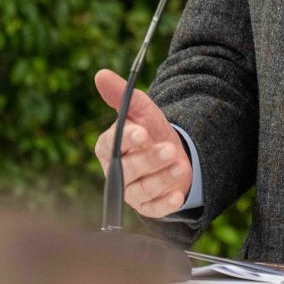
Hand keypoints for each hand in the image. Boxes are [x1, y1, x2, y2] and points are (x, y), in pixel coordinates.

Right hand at [92, 69, 193, 218]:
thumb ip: (123, 95)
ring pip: (143, 189)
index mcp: (108, 148)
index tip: (142, 132)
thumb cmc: (151, 131)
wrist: (172, 154)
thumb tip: (101, 74)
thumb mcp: (142, 111)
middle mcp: (115, 172)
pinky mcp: (147, 206)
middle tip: (170, 149)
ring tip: (182, 165)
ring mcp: (130, 192)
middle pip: (128, 169)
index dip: (126, 139)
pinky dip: (166, 204)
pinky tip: (178, 195)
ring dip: (163, 178)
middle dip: (150, 159)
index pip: (110, 145)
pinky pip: (154, 209)